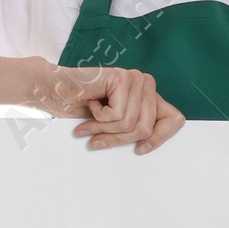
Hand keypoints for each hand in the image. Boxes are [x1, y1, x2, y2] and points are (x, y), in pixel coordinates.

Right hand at [24, 60, 184, 153]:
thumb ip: (134, 130)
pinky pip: (118, 115)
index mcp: (148, 95)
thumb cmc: (79, 109)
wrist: (53, 91)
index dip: (160, 138)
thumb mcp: (114, 126)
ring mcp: (135, 78)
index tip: (140, 149)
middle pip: (146, 129)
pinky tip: (90, 104)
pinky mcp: (122, 78)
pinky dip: (99, 118)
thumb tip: (150, 147)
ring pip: (131, 125)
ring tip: (90, 120)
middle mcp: (146, 84)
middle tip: (95, 136)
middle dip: (117, 138)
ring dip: (104, 129)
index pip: (175, 120)